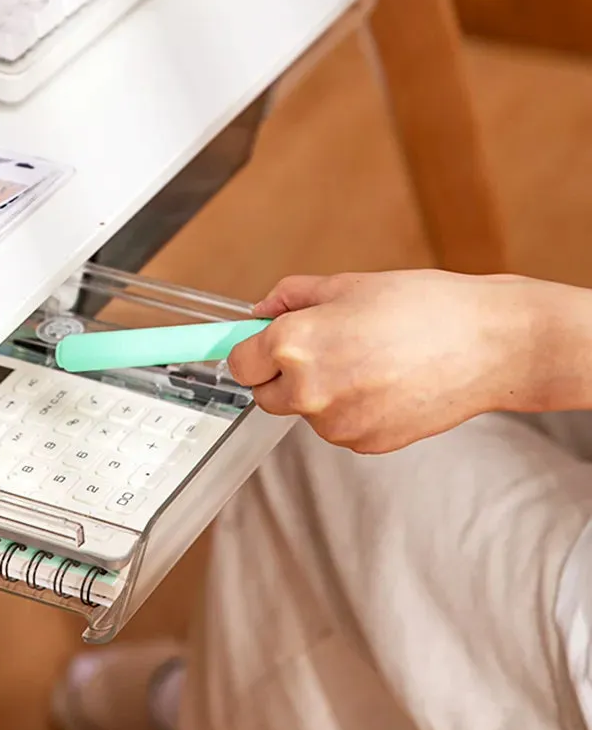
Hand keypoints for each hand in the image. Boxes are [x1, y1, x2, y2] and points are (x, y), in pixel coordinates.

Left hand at [227, 269, 541, 452]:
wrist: (489, 345)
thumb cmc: (423, 306)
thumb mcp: (348, 285)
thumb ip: (292, 297)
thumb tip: (260, 311)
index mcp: (294, 343)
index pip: (240, 363)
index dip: (251, 352)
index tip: (259, 348)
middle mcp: (306, 389)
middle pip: (265, 395)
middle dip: (282, 376)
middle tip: (323, 349)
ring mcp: (335, 423)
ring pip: (305, 412)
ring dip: (321, 393)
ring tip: (369, 362)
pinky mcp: (363, 443)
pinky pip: (339, 428)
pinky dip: (352, 411)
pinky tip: (387, 384)